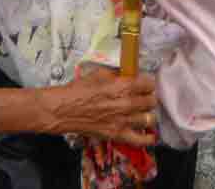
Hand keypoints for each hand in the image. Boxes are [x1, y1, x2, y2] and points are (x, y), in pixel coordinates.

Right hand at [41, 67, 158, 145]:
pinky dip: (148, 138)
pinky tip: (150, 134)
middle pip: (150, 101)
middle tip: (143, 98)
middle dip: (148, 98)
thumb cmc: (78, 91)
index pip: (148, 84)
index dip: (147, 83)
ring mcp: (123, 121)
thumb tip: (127, 75)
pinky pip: (140, 140)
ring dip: (147, 114)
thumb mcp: (98, 74)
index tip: (145, 85)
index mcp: (122, 86)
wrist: (63, 110)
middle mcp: (126, 104)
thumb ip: (116, 75)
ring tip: (142, 113)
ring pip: (149, 118)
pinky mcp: (117, 134)